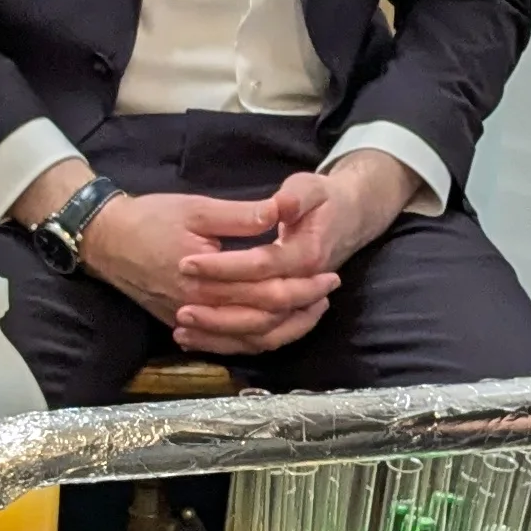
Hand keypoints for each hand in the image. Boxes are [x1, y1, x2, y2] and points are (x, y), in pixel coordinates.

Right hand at [80, 182, 356, 356]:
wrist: (105, 240)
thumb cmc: (150, 218)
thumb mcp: (197, 208)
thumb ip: (240, 216)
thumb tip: (278, 212)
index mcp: (208, 278)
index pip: (268, 291)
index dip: (303, 285)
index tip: (329, 273)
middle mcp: (201, 307)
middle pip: (264, 320)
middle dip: (301, 307)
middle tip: (328, 292)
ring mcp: (190, 321)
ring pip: (247, 340)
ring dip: (284, 329)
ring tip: (310, 312)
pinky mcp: (183, 325)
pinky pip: (225, 345)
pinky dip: (252, 342)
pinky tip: (273, 331)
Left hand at [178, 160, 414, 348]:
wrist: (349, 218)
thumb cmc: (323, 200)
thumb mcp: (309, 187)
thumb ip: (294, 197)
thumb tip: (279, 204)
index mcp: (307, 255)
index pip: (262, 265)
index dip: (224, 266)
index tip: (185, 262)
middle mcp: (304, 287)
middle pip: (260, 309)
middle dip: (218, 310)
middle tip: (180, 307)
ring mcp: (298, 306)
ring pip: (261, 334)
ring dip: (221, 334)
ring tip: (183, 329)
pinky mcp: (288, 315)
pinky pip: (261, 340)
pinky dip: (230, 344)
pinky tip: (196, 340)